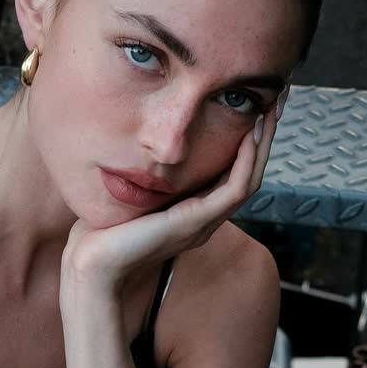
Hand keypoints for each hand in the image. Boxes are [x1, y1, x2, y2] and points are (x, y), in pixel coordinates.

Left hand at [60, 83, 288, 298]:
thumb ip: (142, 174)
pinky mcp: (196, 222)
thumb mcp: (126, 194)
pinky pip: (236, 188)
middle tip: (275, 100)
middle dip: (263, 136)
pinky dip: (247, 160)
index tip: (250, 106)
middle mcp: (203, 219)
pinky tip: (250, 134)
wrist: (92, 266)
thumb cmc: (100, 233)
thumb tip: (138, 143)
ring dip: (263, 144)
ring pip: (250, 179)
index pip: (231, 173)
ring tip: (270, 110)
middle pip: (249, 173)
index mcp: (191, 213)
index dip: (245, 142)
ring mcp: (203, 223)